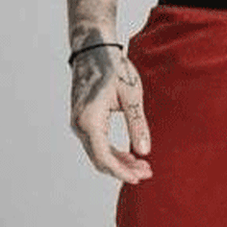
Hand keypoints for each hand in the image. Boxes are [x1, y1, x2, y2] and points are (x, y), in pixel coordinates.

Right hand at [70, 44, 151, 182]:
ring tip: (142, 165)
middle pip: (99, 159)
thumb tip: (144, 152)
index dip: (121, 171)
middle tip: (147, 172)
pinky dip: (112, 151)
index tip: (139, 178)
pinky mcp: (83, 120)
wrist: (93, 48)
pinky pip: (96, 143)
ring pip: (97, 153)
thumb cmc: (114, 67)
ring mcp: (79, 123)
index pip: (103, 156)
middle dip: (123, 169)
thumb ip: (137, 124)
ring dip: (118, 162)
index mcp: (89, 119)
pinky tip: (130, 153)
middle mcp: (79, 124)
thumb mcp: (131, 95)